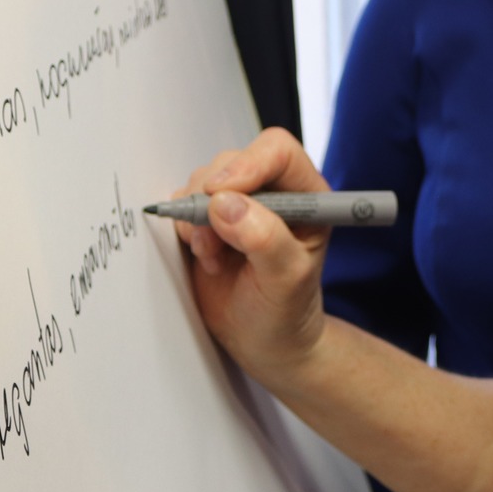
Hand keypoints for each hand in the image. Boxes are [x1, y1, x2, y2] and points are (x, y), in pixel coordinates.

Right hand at [170, 128, 331, 377]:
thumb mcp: (286, 279)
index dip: (247, 165)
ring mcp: (240, 204)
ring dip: (197, 217)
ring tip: (214, 256)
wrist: (264, 340)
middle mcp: (273, 192)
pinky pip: (185, 202)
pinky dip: (185, 227)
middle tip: (214, 242)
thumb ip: (264, 239)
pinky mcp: (210, 219)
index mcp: (307, 195)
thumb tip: (226, 205)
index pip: (277, 151)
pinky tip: (205, 256)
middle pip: (233, 162)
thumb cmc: (286, 312)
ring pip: (204, 180)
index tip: (220, 195)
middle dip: (213, 199)